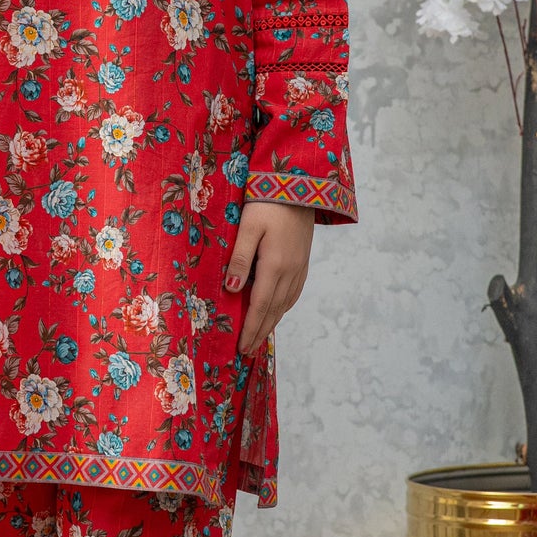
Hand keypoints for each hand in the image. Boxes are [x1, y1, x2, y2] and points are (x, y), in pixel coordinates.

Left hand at [225, 200, 314, 355]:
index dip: (250, 328)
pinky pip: (294, 292)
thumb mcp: (248, 227)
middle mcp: (290, 271)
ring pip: (285, 303)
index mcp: (274, 265)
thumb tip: (232, 288)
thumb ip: (240, 258)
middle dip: (260, 332)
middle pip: (273, 310)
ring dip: (272, 323)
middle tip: (248, 351)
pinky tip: (277, 311)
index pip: (259, 306)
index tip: (241, 346)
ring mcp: (300, 267)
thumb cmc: (268, 203)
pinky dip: (284, 307)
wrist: (300, 185)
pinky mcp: (304, 261)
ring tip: (260, 337)